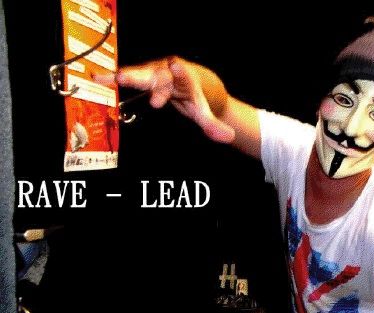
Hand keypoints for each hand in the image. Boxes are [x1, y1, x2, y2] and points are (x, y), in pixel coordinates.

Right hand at [94, 57, 234, 142]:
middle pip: (156, 74)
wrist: (192, 81)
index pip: (183, 75)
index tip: (174, 65)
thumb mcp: (205, 111)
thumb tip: (228, 137)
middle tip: (128, 77)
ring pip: (139, 73)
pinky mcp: (143, 76)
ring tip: (102, 78)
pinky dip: (113, 78)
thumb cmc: (197, 96)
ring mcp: (154, 72)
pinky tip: (97, 78)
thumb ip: (213, 125)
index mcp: (186, 78)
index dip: (178, 71)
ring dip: (123, 75)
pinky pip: (128, 77)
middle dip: (143, 76)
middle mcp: (168, 72)